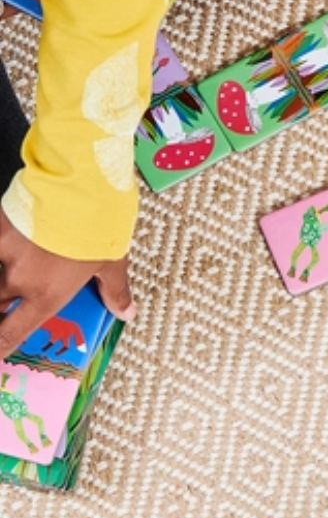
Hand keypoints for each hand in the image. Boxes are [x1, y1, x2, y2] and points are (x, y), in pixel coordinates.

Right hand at [0, 206, 134, 359]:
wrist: (81, 183)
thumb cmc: (99, 222)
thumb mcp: (113, 260)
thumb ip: (114, 290)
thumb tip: (126, 312)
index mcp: (47, 295)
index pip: (10, 334)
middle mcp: (20, 278)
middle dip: (1, 306)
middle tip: (8, 302)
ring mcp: (5, 251)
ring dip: (2, 271)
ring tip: (18, 261)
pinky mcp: (0, 225)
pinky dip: (3, 240)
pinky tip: (11, 232)